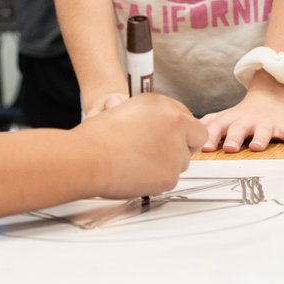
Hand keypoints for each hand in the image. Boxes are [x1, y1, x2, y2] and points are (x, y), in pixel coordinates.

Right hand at [73, 93, 205, 198]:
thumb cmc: (98, 136)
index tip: (169, 134)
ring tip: (141, 161)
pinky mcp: (171, 175)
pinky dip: (158, 179)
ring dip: (168, 163)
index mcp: (162, 104)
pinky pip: (171, 178)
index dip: (178, 128)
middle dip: (182, 145)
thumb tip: (149, 116)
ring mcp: (176, 150)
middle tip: (159, 151)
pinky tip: (138, 172)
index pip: (187, 116)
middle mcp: (175, 124)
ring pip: (183, 161)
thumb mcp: (123, 109)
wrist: (88, 158)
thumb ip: (146, 114)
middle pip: (194, 138)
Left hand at [199, 71, 283, 152]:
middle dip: (234, 138)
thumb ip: (205, 127)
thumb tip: (181, 135)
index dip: (210, 138)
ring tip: (258, 147)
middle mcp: (246, 121)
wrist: (270, 98)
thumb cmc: (241, 116)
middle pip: (238, 129)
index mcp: (229, 121)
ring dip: (260, 138)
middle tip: (230, 148)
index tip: (205, 148)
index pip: (217, 128)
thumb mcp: (222, 117)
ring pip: (263, 131)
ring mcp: (264, 123)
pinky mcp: (282, 125)